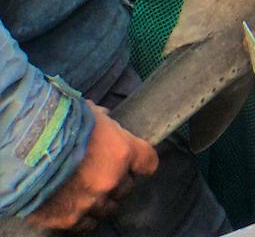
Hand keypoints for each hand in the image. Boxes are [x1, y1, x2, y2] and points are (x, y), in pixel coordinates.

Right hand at [26, 102, 157, 231]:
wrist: (24, 151)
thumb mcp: (89, 113)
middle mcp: (112, 180)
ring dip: (102, 200)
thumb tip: (105, 116)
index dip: (141, 163)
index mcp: (122, 152)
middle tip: (102, 175)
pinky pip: (86, 224)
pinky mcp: (70, 219)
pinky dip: (84, 217)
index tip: (135, 163)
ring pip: (108, 208)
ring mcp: (91, 202)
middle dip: (117, 181)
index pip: (149, 163)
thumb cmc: (59, 124)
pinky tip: (76, 208)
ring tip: (88, 192)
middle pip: (127, 188)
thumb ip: (103, 120)